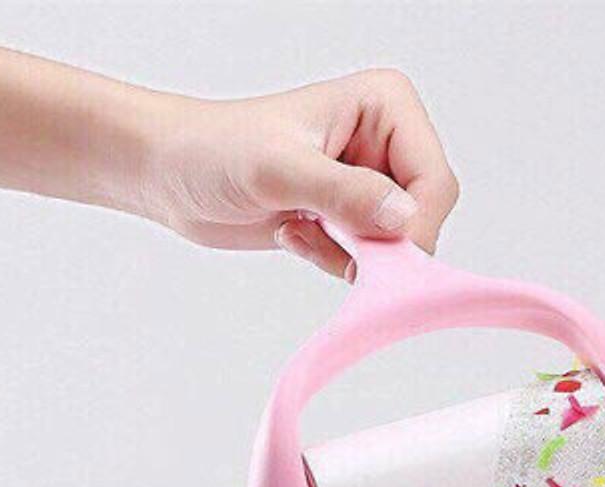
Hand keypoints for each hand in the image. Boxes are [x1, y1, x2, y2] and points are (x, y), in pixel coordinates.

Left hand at [136, 70, 459, 279]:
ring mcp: (366, 182)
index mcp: (385, 107)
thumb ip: (346, 193)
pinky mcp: (346, 217)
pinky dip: (331, 261)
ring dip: (348, 255)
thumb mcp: (280, 169)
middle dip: (378, 244)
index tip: (376, 256)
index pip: (434, 181)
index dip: (414, 226)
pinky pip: (366, 260)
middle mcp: (384, 142)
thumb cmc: (213, 150)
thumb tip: (404, 219)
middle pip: (424, 217)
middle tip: (326, 237)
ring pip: (396, 245)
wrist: (170, 173)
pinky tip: (291, 234)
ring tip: (297, 228)